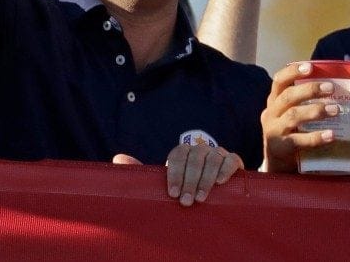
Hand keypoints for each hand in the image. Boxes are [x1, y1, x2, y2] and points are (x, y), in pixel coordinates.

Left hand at [112, 143, 243, 206]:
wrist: (209, 184)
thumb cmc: (183, 183)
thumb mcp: (163, 179)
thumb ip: (142, 170)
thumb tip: (118, 158)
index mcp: (182, 151)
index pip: (178, 155)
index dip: (175, 173)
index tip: (172, 193)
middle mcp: (200, 149)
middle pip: (195, 158)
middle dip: (190, 180)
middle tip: (186, 201)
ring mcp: (217, 153)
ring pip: (213, 159)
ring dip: (207, 179)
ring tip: (201, 198)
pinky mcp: (232, 160)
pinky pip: (231, 160)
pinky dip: (227, 169)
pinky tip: (221, 182)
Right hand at [260, 61, 340, 172]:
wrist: (278, 165)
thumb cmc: (291, 132)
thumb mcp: (292, 114)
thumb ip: (305, 101)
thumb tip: (338, 86)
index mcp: (274, 101)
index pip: (279, 80)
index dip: (293, 72)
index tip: (310, 66)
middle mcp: (271, 113)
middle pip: (288, 96)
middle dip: (310, 90)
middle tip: (331, 88)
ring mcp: (273, 131)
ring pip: (293, 116)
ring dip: (316, 111)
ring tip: (335, 110)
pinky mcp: (280, 148)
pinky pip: (298, 140)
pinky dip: (316, 137)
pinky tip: (331, 135)